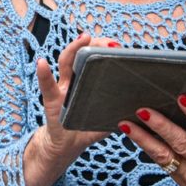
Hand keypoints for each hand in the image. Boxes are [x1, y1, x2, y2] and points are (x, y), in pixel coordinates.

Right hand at [34, 33, 111, 161]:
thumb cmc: (85, 128)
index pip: (93, 59)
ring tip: (84, 38)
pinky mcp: (52, 102)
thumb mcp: (104, 117)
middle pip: (80, 54)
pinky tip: (42, 63)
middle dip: (92, 43)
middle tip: (105, 40)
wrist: (65, 147)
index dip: (103, 48)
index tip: (117, 44)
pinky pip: (47, 86)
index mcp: (85, 81)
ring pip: (66, 63)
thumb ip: (119, 111)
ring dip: (74, 48)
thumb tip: (143, 108)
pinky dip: (44, 74)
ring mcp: (62, 88)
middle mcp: (72, 80)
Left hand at [118, 94, 185, 185]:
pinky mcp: (182, 183)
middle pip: (181, 144)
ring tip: (126, 124)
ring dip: (142, 138)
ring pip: (163, 156)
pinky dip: (147, 147)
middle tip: (142, 111)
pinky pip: (161, 162)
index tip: (182, 98)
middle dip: (160, 126)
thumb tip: (183, 101)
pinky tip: (135, 135)